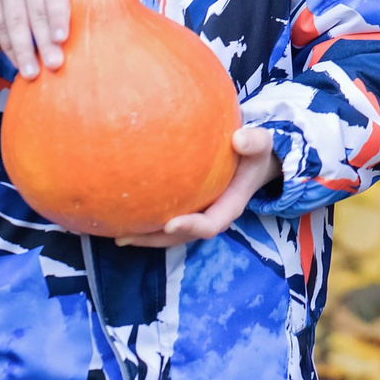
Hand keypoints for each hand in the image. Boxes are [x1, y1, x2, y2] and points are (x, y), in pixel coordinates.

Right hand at [0, 0, 68, 76]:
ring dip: (23, 50)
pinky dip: (8, 48)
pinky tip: (17, 63)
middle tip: (53, 64)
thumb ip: (61, 6)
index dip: (58, 19)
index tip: (62, 39)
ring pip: (15, 23)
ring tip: (31, 72)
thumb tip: (70, 42)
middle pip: (35, 14)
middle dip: (44, 42)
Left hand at [115, 127, 283, 245]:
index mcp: (230, 206)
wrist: (252, 160)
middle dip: (157, 240)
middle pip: (183, 236)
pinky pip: (166, 219)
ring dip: (146, 237)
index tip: (169, 224)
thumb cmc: (254, 152)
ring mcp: (199, 214)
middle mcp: (212, 216)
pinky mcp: (188, 208)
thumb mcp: (261, 144)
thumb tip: (239, 139)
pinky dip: (146, 221)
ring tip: (118, 235)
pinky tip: (122, 215)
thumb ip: (255, 141)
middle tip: (129, 236)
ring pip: (171, 234)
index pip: (210, 224)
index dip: (190, 227)